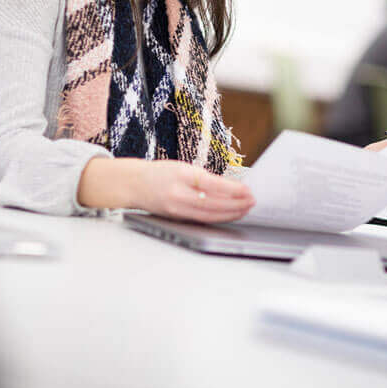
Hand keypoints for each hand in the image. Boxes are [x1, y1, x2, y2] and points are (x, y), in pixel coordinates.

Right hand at [133, 160, 254, 222]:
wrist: (134, 184)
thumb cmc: (160, 172)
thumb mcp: (182, 167)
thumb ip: (204, 177)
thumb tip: (231, 187)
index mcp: (181, 175)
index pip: (212, 185)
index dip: (233, 190)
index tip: (247, 190)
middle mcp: (178, 193)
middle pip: (213, 203)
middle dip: (236, 204)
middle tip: (252, 201)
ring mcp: (176, 208)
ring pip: (208, 215)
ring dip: (230, 213)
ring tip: (245, 209)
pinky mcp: (176, 218)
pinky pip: (201, 220)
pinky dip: (217, 218)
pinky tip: (229, 216)